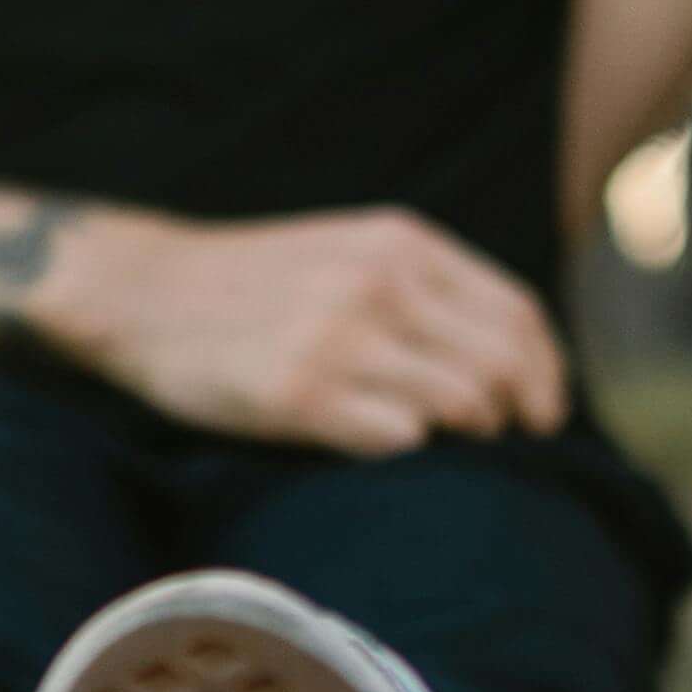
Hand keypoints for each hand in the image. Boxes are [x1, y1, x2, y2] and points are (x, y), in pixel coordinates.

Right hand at [38, 205, 571, 454]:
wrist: (144, 292)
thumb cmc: (255, 284)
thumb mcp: (350, 250)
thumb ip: (425, 286)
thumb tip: (514, 356)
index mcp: (400, 244)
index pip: (517, 315)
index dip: (547, 373)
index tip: (545, 412)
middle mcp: (378, 284)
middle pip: (500, 367)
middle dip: (516, 415)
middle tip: (502, 441)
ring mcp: (339, 339)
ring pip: (459, 406)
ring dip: (459, 436)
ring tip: (433, 439)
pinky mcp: (299, 395)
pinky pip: (397, 437)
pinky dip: (403, 447)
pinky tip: (374, 439)